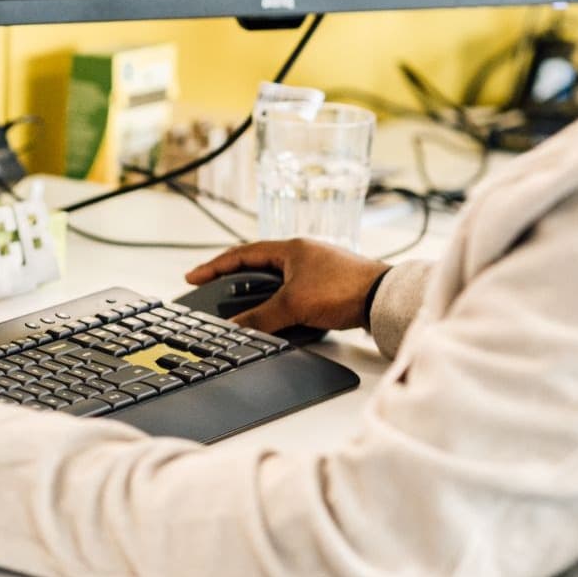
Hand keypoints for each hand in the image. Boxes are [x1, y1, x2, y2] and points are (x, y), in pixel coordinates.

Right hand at [186, 239, 387, 333]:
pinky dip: (280, 305)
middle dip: (236, 281)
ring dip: (260, 297)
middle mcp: (303, 255)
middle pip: (258, 267)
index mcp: (290, 249)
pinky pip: (293, 294)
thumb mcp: (293, 305)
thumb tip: (234, 328)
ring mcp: (317, 270)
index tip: (193, 276)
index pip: (242, 254)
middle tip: (214, 294)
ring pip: (276, 283)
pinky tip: (278, 319)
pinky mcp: (329, 287)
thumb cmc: (344, 289)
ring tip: (245, 312)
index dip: (214, 266)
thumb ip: (260, 317)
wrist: (384, 299)